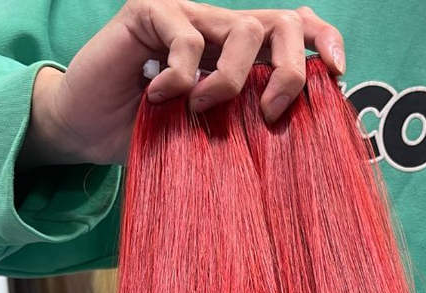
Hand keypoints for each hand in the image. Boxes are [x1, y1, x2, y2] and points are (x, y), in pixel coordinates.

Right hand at [20, 1, 344, 167]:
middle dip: (290, 69)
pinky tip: (158, 98)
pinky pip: (186, 38)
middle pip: (281, 25)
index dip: (324, 41)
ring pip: (241, 30)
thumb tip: (309, 145)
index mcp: (240, 54)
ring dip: (230, 80)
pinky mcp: (150, 12)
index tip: (339, 73)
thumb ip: (250, 128)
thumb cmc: (152, 140)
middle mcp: (219, 27)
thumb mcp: (213, 140)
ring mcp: (187, 16)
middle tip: (271, 111)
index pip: (296, 29)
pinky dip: (181, 75)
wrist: (86, 132)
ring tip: (200, 110)